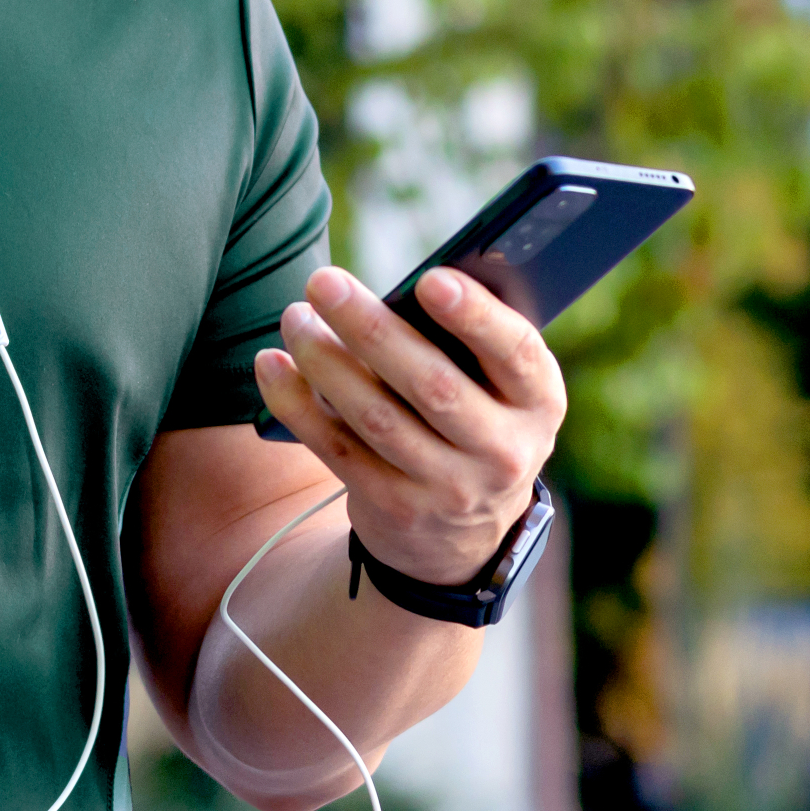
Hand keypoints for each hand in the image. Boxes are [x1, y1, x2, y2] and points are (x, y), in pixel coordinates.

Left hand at [249, 263, 564, 586]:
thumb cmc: (476, 417)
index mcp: (539, 403)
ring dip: (325, 362)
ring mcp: (449, 488)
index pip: (517, 354)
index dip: (476, 317)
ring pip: (377, 418)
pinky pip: (338, 449)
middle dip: (371, 329)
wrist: (462, 531)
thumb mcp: (500, 389)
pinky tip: (270, 365)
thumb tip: (394, 290)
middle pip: (432, 385)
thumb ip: (467, 343)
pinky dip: (296, 404)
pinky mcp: (395, 507)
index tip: (430, 278)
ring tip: (295, 318)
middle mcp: (503, 451)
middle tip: (324, 282)